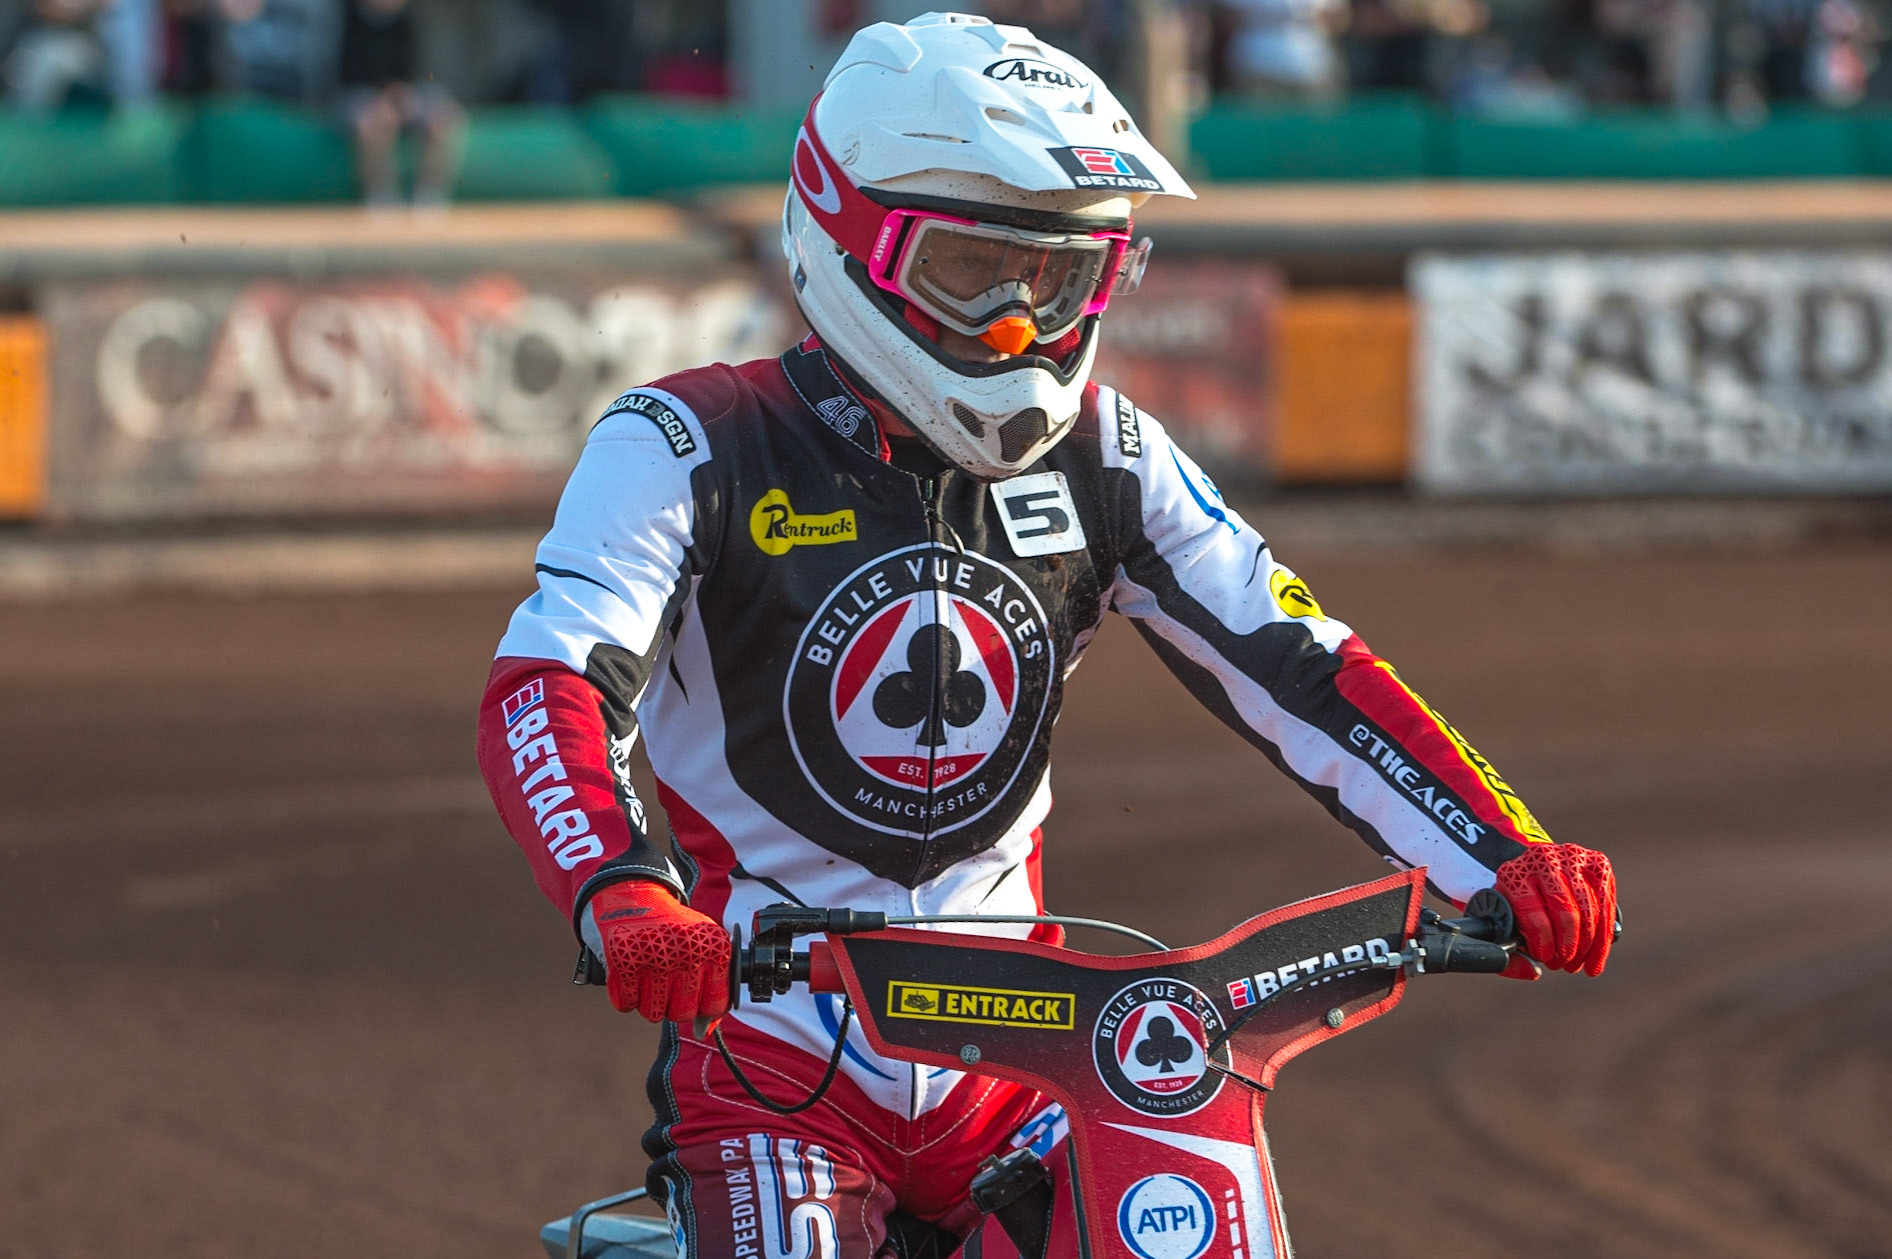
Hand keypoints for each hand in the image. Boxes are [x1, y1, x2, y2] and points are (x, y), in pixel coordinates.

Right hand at [584, 881, 730, 1024]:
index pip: (715, 1003)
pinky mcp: (622, 960)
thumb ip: (712, 988)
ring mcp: (654, 956)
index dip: (703, 1008)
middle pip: (683, 1013)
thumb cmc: (671, 930)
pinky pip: (625, 1004)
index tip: (693, 995)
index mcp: (713, 947)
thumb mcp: (702, 948)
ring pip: (653, 1013)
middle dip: (673, 1006)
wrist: (631, 894)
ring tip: (648, 974)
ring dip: (648, 1001)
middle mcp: (686, 951)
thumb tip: (706, 1032)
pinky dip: (625, 995)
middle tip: (666, 983)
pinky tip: (629, 972)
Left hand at [1494, 844, 1616, 976]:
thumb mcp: (1502, 925)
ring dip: (1587, 946)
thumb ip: (1509, 955)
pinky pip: (1607, 905)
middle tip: (1564, 964)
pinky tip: (1596, 956)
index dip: (1541, 940)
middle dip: (1567, 946)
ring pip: (1589, 911)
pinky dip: (1603, 937)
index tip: (1543, 958)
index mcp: (1513, 874)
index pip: (1531, 911)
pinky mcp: (1598, 863)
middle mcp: (1543, 860)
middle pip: (1565, 912)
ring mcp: (1573, 859)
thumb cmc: (1517, 905)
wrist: (1533, 869)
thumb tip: (1534, 972)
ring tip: (1578, 963)